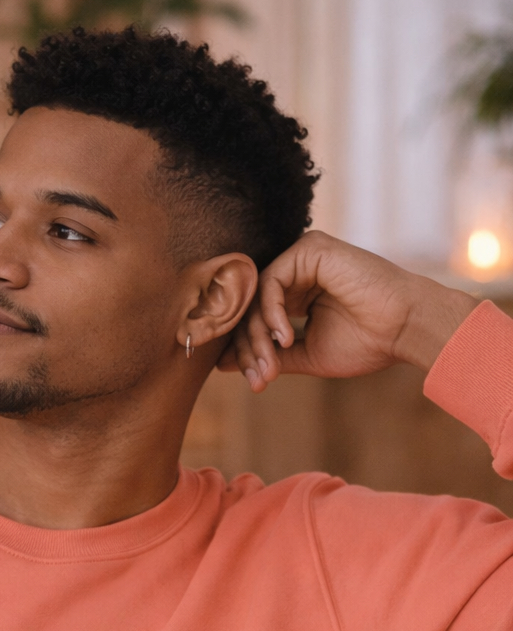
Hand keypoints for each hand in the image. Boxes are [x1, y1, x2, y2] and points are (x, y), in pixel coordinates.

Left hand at [218, 230, 477, 390]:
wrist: (405, 328)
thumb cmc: (366, 342)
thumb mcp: (307, 354)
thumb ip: (270, 354)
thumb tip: (225, 363)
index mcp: (297, 294)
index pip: (256, 319)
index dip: (248, 352)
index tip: (253, 382)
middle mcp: (297, 272)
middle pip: (251, 308)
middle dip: (250, 348)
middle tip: (258, 379)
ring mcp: (302, 257)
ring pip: (257, 297)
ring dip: (258, 336)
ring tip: (270, 365)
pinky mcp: (309, 249)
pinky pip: (272, 282)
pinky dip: (272, 313)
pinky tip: (285, 337)